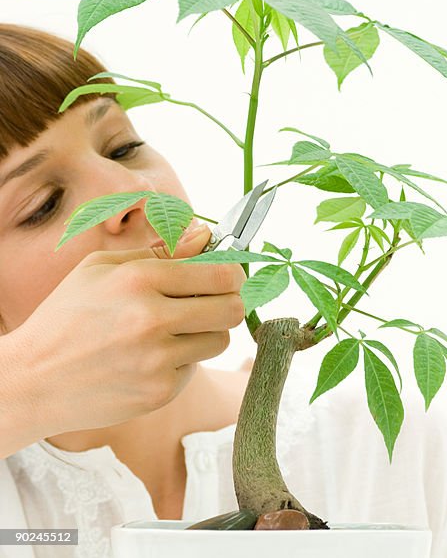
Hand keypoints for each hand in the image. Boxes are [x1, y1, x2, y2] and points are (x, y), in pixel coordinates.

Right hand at [0, 223, 245, 448]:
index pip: (220, 275)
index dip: (231, 274)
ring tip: (174, 331)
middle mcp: (151, 319)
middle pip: (232, 309)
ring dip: (206, 333)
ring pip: (220, 340)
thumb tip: (206, 235)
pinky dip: (182, 362)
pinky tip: (150, 358)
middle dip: (228, 303)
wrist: (32, 380)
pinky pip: (195, 368)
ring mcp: (157, 359)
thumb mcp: (100, 269)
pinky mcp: (160, 391)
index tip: (226, 277)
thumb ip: (160, 251)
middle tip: (211, 304)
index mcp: (138, 281)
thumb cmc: (67, 317)